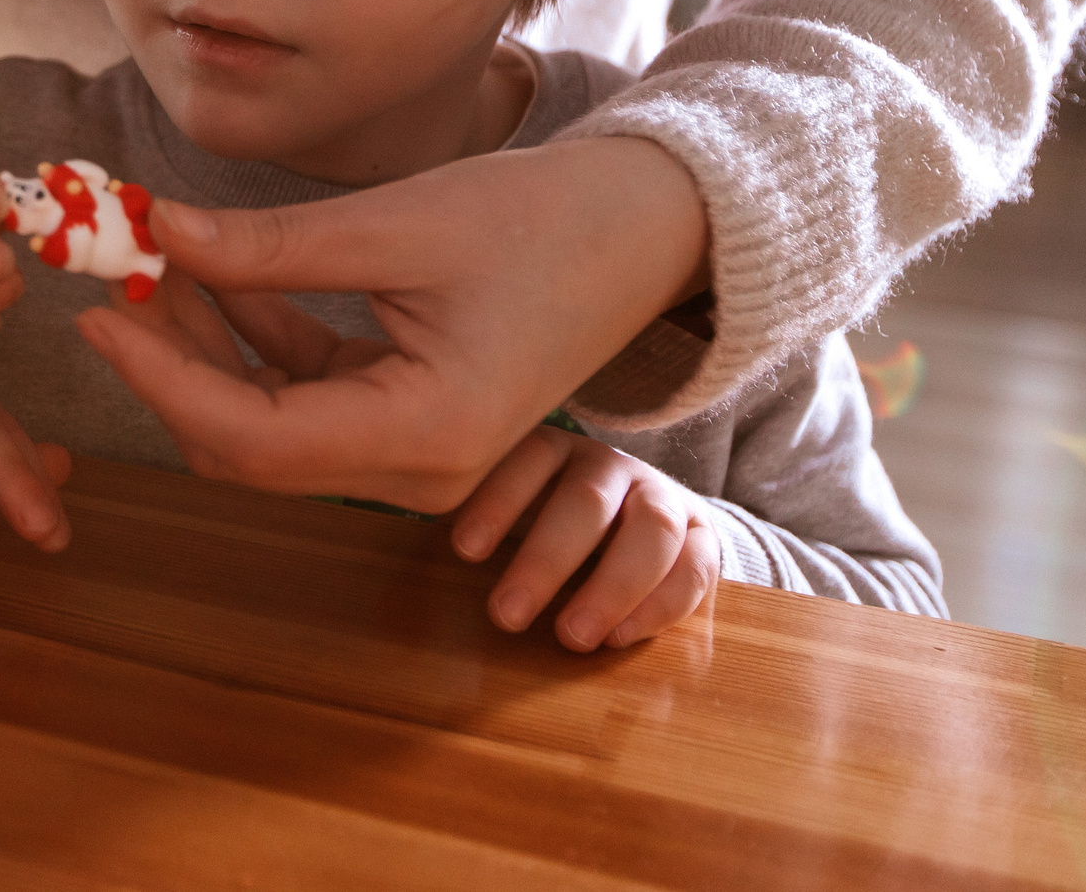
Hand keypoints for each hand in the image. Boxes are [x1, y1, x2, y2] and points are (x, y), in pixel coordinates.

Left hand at [76, 137, 707, 512]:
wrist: (648, 228)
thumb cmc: (545, 220)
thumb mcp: (397, 224)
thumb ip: (273, 246)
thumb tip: (159, 233)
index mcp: (425, 436)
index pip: (251, 437)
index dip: (159, 378)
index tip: (96, 312)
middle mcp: (419, 470)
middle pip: (248, 445)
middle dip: (169, 366)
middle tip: (113, 277)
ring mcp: (416, 453)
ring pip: (270, 424)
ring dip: (205, 349)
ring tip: (155, 257)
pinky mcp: (410, 417)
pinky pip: (308, 395)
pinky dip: (256, 340)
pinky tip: (215, 270)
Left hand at [449, 427, 720, 650]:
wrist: (632, 514)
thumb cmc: (540, 513)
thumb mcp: (503, 499)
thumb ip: (461, 502)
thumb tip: (385, 474)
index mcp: (555, 448)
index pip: (528, 460)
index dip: (498, 502)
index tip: (462, 550)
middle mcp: (609, 466)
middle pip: (586, 502)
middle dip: (546, 560)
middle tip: (505, 616)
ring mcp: (660, 496)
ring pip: (652, 531)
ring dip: (612, 588)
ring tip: (571, 638)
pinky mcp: (700, 534)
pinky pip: (696, 566)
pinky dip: (661, 605)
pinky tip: (620, 638)